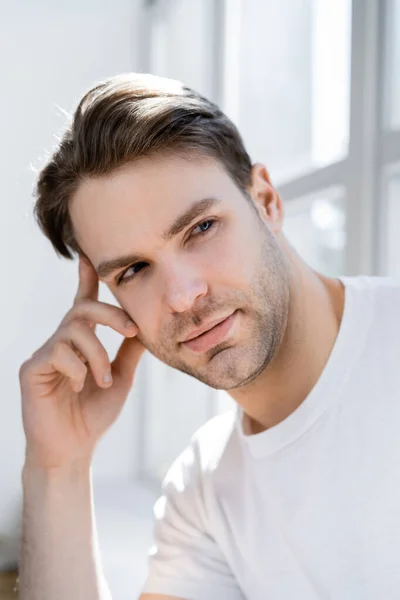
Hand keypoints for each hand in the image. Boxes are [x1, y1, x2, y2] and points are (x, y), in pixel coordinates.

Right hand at [19, 255, 145, 470]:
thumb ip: (129, 352)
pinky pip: (59, 354)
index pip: (84, 303)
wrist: (73, 449)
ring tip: (102, 380)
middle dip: (112, 314)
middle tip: (132, 331)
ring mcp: (45, 354)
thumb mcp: (120, 378)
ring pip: (75, 331)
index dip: (87, 278)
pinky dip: (79, 370)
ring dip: (97, 355)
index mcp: (81, 341)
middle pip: (82, 307)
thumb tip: (147, 325)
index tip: (89, 255)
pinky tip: (80, 388)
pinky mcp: (32, 369)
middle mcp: (61, 341)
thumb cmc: (94, 414)